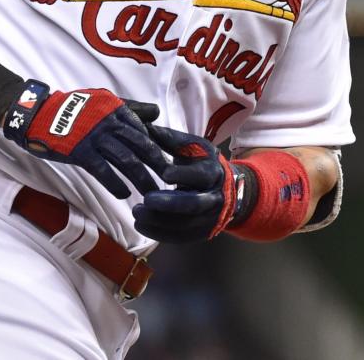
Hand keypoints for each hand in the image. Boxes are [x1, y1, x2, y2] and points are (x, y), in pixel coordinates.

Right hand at [3, 79, 166, 198]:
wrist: (39, 114)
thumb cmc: (72, 110)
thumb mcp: (102, 102)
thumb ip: (129, 108)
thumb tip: (156, 113)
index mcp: (115, 109)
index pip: (143, 130)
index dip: (158, 147)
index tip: (168, 161)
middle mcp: (108, 122)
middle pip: (140, 145)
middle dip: (157, 164)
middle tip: (171, 179)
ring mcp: (94, 137)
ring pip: (126, 160)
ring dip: (141, 178)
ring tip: (151, 192)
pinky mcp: (80, 151)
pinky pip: (103, 170)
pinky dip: (115, 183)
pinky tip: (124, 193)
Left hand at [132, 125, 240, 242]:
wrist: (227, 189)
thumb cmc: (202, 163)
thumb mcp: (193, 147)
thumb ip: (171, 139)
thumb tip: (145, 126)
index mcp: (214, 172)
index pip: (200, 176)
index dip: (183, 175)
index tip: (163, 173)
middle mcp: (215, 197)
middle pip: (194, 204)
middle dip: (169, 204)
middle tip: (144, 200)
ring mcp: (210, 218)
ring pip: (186, 225)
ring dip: (159, 221)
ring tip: (136, 214)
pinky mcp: (202, 232)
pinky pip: (181, 237)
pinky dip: (160, 233)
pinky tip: (141, 225)